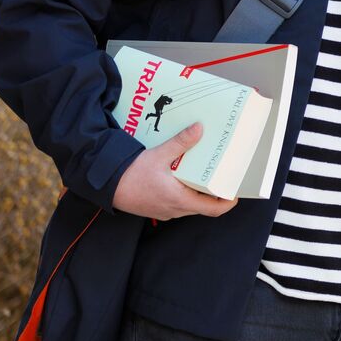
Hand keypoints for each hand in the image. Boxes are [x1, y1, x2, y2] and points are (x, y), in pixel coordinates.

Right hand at [109, 123, 239, 220]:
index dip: (228, 201)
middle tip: (223, 176)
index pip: (213, 209)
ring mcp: (164, 211)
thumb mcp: (158, 155)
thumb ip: (180, 142)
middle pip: (203, 206)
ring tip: (205, 173)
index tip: (235, 191)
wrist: (104, 184)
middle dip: (215, 193)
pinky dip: (184, 191)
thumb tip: (199, 129)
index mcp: (180, 200)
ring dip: (199, 191)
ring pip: (190, 204)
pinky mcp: (156, 207)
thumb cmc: (130, 175)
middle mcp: (174, 210)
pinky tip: (183, 176)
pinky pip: (177, 202)